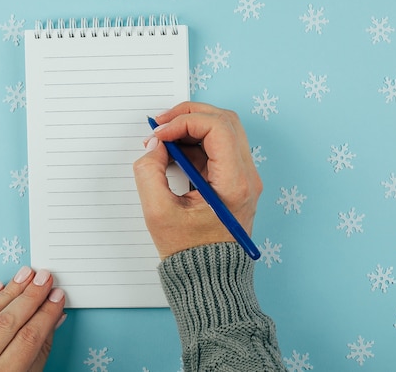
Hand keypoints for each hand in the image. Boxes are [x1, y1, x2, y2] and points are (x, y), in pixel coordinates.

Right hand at [133, 102, 262, 259]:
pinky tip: (173, 152)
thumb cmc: (189, 252)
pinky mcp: (233, 181)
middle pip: (224, 121)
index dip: (183, 122)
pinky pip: (217, 148)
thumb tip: (155, 146)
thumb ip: (149, 172)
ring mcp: (243, 178)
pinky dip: (194, 142)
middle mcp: (246, 176)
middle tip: (160, 123)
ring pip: (223, 130)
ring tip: (163, 138)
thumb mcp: (158, 212)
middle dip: (189, 115)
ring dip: (191, 126)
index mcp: (234, 183)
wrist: (210, 279)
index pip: (217, 128)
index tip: (158, 134)